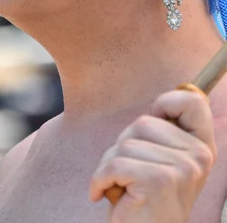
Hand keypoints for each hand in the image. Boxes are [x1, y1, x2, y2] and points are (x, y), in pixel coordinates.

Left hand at [89, 90, 216, 222]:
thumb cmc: (144, 200)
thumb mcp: (161, 161)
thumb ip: (163, 133)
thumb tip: (158, 104)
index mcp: (202, 147)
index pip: (192, 102)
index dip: (166, 103)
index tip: (153, 122)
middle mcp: (199, 157)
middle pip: (143, 122)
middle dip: (123, 146)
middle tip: (127, 175)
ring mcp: (182, 168)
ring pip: (125, 144)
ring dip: (109, 166)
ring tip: (118, 187)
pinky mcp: (159, 180)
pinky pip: (114, 164)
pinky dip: (99, 179)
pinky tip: (101, 194)